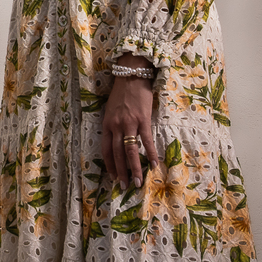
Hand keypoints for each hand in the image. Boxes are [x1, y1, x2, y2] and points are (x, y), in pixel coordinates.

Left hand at [101, 58, 156, 187]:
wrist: (131, 75)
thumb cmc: (121, 93)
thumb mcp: (111, 110)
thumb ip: (113, 125)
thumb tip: (116, 140)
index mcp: (107, 124)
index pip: (106, 149)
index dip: (110, 165)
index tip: (113, 177)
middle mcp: (116, 126)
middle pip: (117, 154)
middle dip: (121, 172)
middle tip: (125, 186)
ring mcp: (129, 123)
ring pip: (130, 151)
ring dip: (134, 168)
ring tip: (138, 182)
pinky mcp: (143, 119)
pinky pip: (146, 140)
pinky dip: (151, 154)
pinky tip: (155, 164)